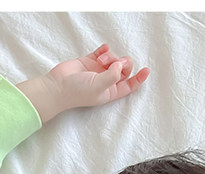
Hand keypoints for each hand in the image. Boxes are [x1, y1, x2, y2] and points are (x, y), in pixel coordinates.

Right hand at [17, 44, 148, 122]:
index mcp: (109, 92)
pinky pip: (103, 52)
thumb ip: (113, 76)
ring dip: (111, 56)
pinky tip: (103, 50)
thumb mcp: (99, 87)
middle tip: (118, 62)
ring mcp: (97, 71)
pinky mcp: (89, 61)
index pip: (128, 86)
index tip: (146, 70)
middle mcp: (105, 81)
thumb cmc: (77, 92)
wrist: (57, 86)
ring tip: (101, 59)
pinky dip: (105, 50)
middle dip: (123, 63)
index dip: (139, 79)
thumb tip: (120, 64)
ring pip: (113, 59)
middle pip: (123, 69)